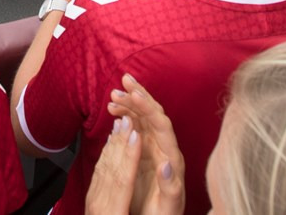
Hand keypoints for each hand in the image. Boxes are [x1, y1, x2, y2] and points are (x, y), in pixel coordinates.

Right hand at [102, 74, 185, 214]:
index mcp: (172, 158)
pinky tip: (116, 112)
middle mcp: (165, 149)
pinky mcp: (145, 153)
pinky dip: (126, 116)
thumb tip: (166, 163)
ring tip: (113, 96)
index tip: (133, 94)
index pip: (162, 124)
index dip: (148, 107)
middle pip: (154, 115)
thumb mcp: (169, 206)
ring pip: (144, 119)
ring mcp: (155, 149)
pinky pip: (136, 128)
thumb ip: (170, 186)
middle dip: (139, 96)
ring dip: (130, 104)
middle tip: (123, 82)